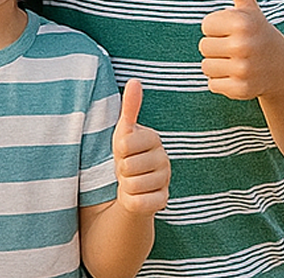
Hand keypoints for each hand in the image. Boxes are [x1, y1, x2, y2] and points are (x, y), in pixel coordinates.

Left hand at [111, 79, 168, 216]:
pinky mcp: (163, 201)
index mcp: (154, 139)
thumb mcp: (124, 131)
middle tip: (126, 169)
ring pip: (132, 185)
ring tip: (130, 181)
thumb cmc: (126, 156)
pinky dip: (130, 201)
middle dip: (120, 170)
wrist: (131, 188)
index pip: (124, 144)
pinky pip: (138, 202)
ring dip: (125, 186)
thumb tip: (135, 81)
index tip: (123, 152)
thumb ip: (130, 107)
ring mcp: (165, 181)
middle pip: (127, 166)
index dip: (117, 151)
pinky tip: (136, 196)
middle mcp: (164, 159)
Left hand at [198, 0, 283, 100]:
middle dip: (216, 46)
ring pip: (205, 65)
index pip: (205, 24)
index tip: (234, 31)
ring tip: (235, 61)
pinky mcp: (240, 89)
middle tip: (236, 47)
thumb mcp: (252, 11)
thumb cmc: (262, 35)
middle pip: (203, 45)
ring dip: (217, 64)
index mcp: (242, 22)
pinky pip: (212, 83)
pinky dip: (221, 82)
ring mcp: (243, 69)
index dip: (217, 27)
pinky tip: (237, 75)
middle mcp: (243, 45)